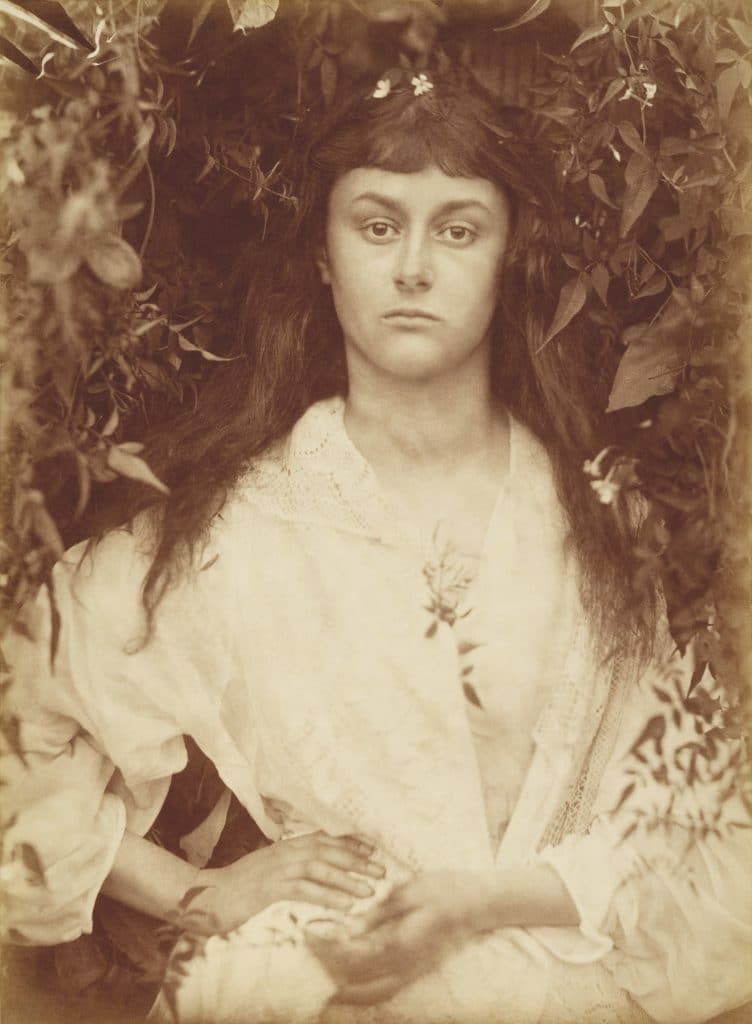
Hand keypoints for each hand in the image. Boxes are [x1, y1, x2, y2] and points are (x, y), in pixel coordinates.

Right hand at [187, 832, 384, 934]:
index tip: (373, 850)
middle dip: (357, 861)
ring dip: (348, 879)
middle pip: (328, 851)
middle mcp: (285, 851)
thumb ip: (293, 867)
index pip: (325, 839)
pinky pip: (305, 889)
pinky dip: (328, 895)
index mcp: (287, 845)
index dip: (350, 843)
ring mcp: (278, 868)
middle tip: (382, 871)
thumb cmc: (242, 886)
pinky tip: (345, 905)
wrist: (209, 895)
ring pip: (320, 868)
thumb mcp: (271, 870)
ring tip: (370, 890)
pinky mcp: (270, 887)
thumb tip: (318, 871)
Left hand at [306, 871, 481, 1004]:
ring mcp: (412, 973)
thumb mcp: (408, 893)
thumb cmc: (444, 890)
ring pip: (370, 994)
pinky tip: (349, 985)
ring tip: (321, 977)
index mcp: (400, 943)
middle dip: (327, 970)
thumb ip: (377, 914)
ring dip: (343, 989)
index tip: (309, 932)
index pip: (351, 954)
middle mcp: (404, 966)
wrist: (478, 904)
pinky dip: (363, 993)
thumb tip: (347, 930)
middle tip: (309, 953)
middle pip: (356, 981)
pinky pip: (384, 992)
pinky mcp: (416, 973)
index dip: (326, 946)